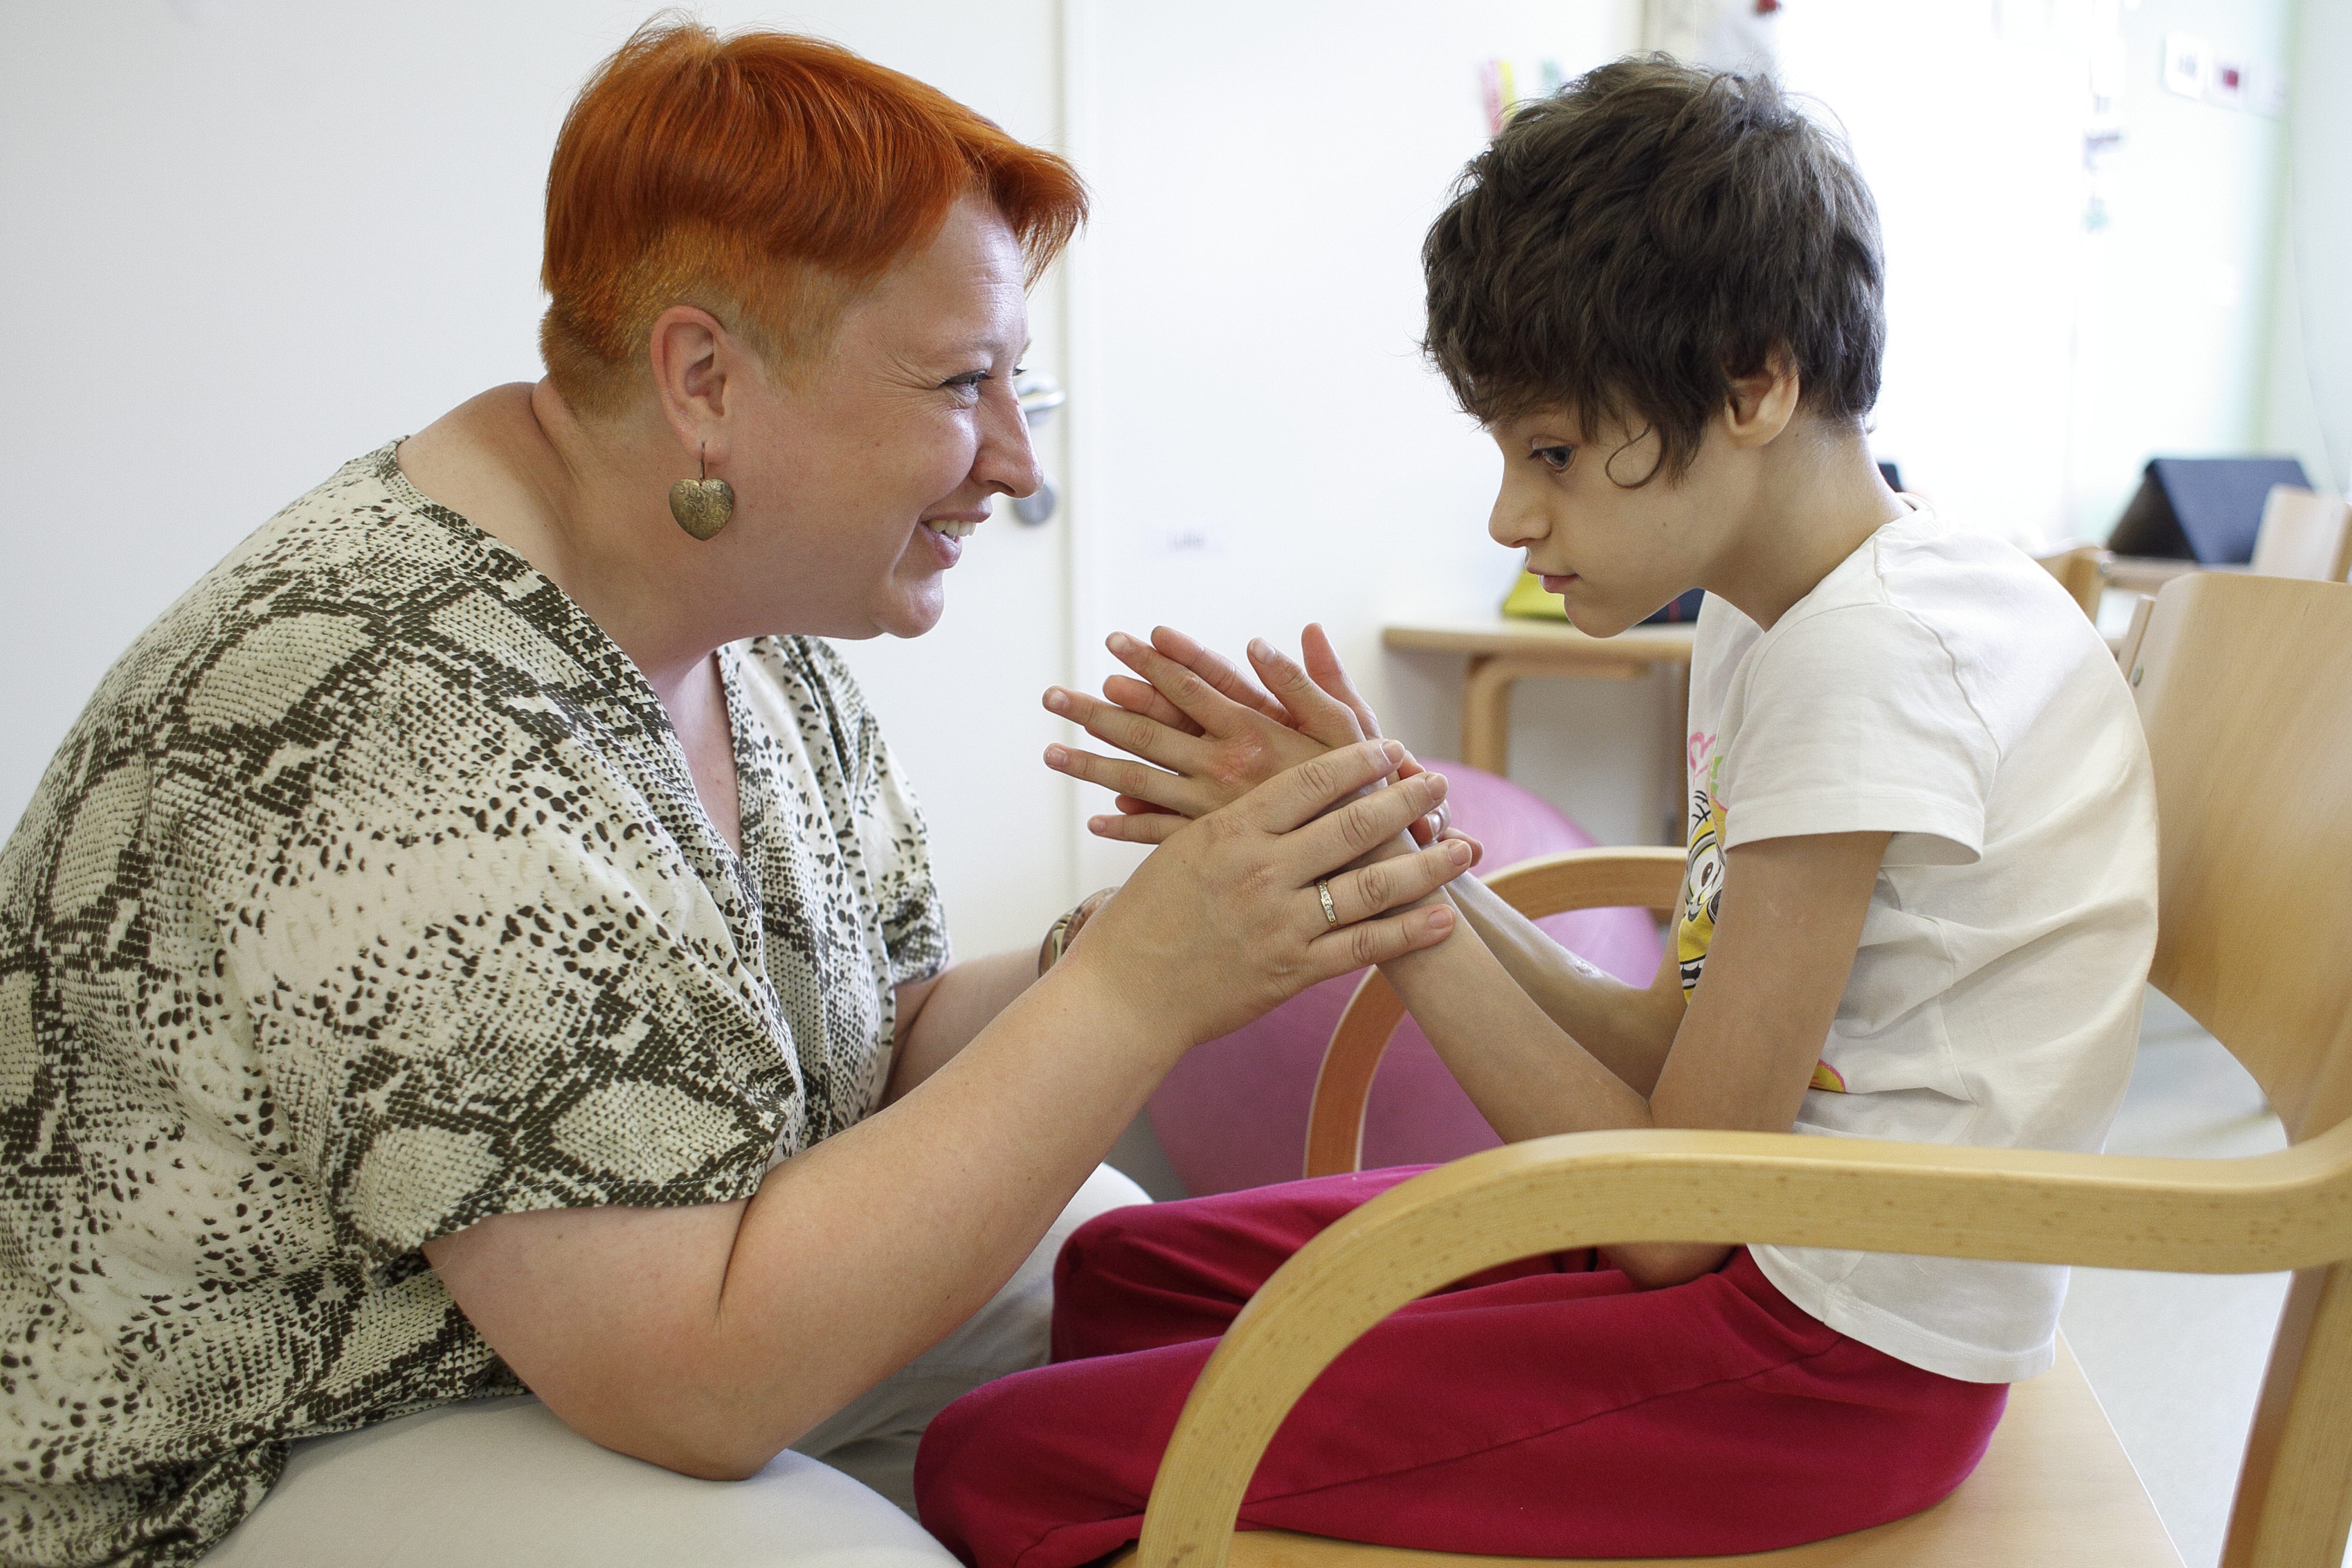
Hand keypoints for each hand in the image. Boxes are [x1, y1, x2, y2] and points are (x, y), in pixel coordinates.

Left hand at [1042, 631, 1359, 845]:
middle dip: (1100, 710)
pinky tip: (1097, 815)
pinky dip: (1127, 825)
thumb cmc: (1369, 791)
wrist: (1375, 868)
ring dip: (1093, 764)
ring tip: (1050, 752)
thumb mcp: (1353, 729)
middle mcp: (1224, 768)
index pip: (1196, 686)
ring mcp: (1212, 809)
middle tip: (1052, 696)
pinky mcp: (1214, 845)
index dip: (1159, 662)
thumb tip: (1298, 631)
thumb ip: (1320, 681)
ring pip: (1141, 780)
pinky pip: (1160, 834)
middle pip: (1150, 731)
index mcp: (1255, 732)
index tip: (1121, 642)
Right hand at [1057, 740, 1471, 1047]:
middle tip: (1439, 780)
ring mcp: (1281, 924)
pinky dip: (1410, 932)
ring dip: (1428, 865)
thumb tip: (1279, 790)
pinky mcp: (1292, 972)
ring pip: (1372, 887)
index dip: (1358, 762)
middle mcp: (1261, 872)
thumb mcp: (1183, 848)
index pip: (1309, 782)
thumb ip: (1236, 821)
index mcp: (1231, 830)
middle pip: (1352, 826)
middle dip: (1404, 800)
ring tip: (1465, 846)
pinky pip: (1365, 949)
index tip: (1390, 748)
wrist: (1124, 993)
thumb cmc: (1146, 915)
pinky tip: (1443, 918)